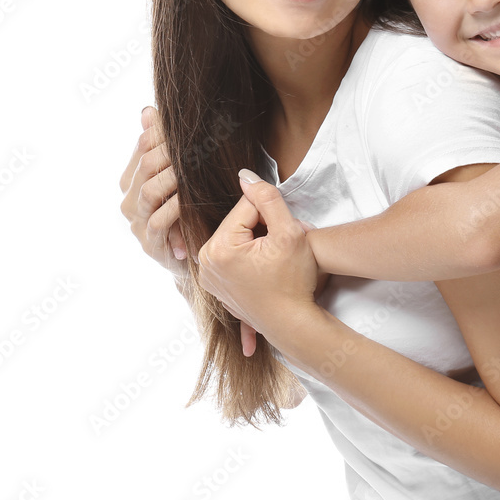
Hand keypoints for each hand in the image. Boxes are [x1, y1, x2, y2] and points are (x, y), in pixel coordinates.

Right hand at [119, 106, 186, 276]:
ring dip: (172, 178)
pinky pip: (159, 221)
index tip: (186, 124)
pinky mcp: (151, 244)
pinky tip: (189, 198)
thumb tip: (148, 110)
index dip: (163, 133)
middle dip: (169, 152)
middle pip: (146, 166)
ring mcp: (138, 223)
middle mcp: (130, 200)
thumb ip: (161, 145)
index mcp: (132, 179)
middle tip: (194, 142)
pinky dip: (175, 207)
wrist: (194, 253)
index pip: (143, 146)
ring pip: (149, 192)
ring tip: (192, 168)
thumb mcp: (179, 175)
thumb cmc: (188, 209)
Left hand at [197, 172, 321, 348]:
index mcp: (219, 248)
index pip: (245, 206)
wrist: (293, 323)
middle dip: (261, 227)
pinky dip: (248, 256)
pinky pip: (231, 256)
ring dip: (256, 240)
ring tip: (273, 259)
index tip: (282, 233)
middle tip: (279, 247)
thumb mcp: (289, 232)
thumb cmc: (294, 281)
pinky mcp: (215, 286)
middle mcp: (205, 262)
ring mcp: (208, 276)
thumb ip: (267, 197)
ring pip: (236, 238)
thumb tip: (245, 175)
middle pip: (238, 222)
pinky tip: (263, 268)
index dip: (271, 214)